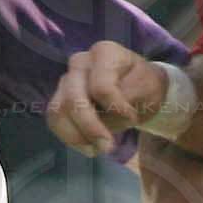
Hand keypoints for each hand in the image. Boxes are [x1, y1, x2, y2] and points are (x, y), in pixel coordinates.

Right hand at [48, 40, 166, 156]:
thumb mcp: (147, 88)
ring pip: (58, 112)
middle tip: (107, 147)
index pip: (101, 87)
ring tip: (97, 149)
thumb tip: (105, 115)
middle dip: (89, 128)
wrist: (137, 87)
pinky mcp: (59, 98)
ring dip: (76, 136)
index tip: (133, 119)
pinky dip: (70, 138)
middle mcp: (80, 62)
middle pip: (73, 99)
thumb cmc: (142, 84)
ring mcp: (66, 80)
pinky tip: (88, 145)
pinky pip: (55, 121)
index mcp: (104, 53)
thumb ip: (128, 98)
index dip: (115, 109)